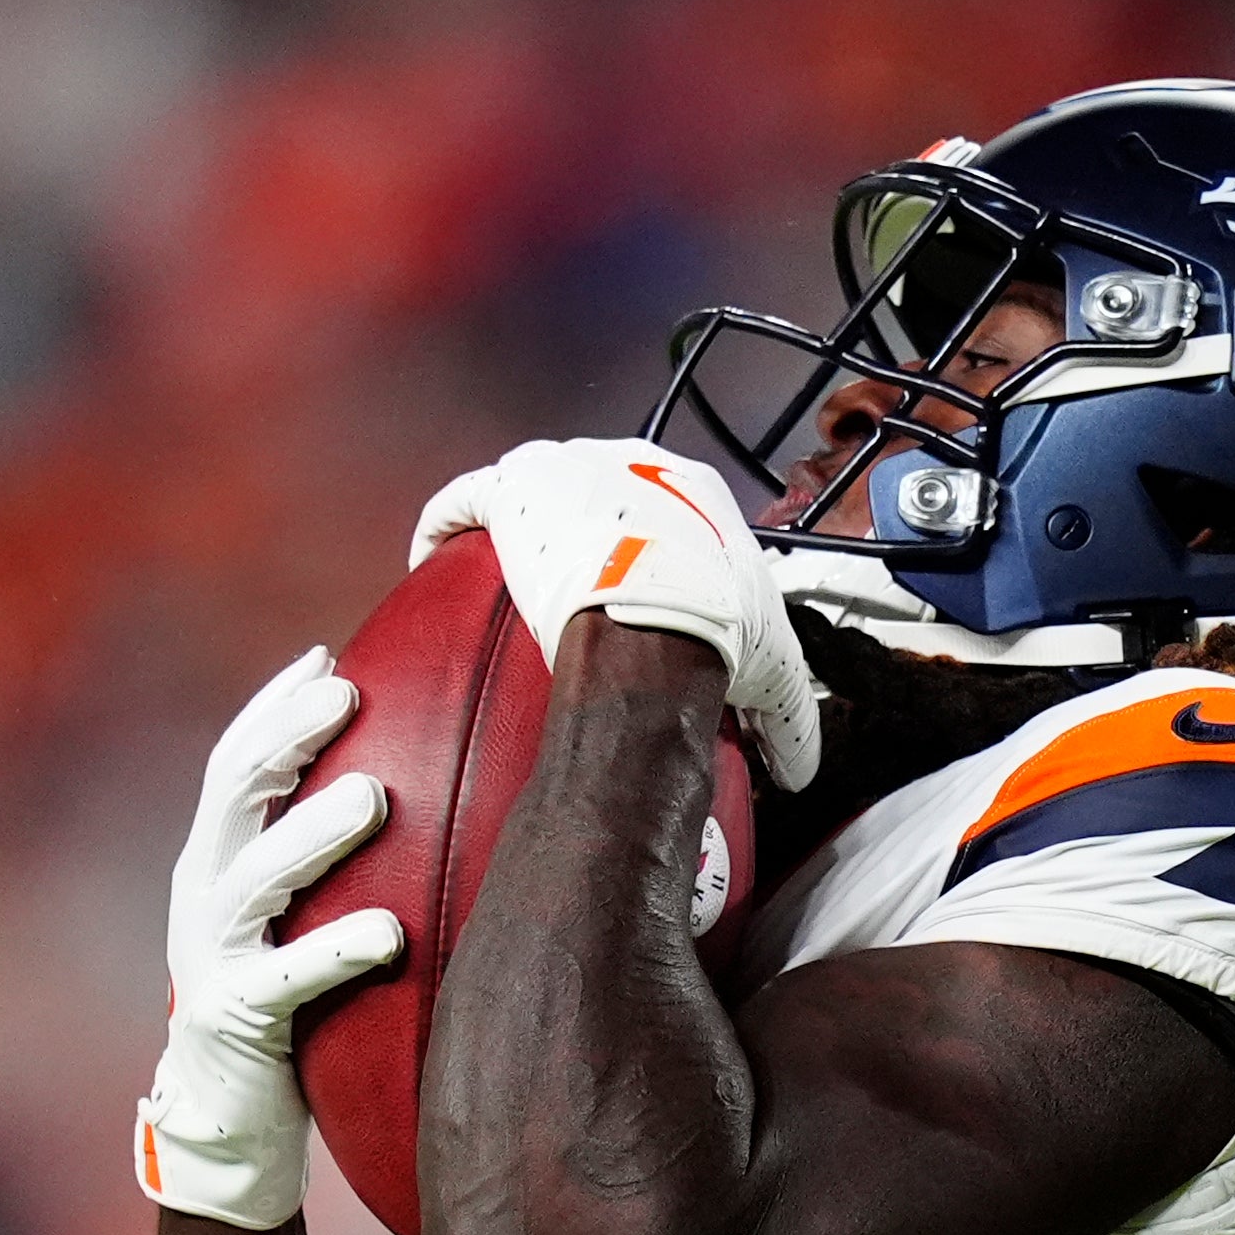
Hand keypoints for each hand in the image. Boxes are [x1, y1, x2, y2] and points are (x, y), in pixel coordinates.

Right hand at [135, 648, 403, 1228]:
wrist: (226, 1123)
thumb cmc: (281, 1005)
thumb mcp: (291, 917)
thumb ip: (320, 857)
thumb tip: (408, 781)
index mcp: (214, 862)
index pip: (234, 763)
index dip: (273, 706)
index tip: (326, 653)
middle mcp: (201, 896)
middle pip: (232, 795)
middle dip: (285, 736)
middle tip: (346, 691)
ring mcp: (209, 957)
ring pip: (254, 878)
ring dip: (313, 833)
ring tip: (374, 798)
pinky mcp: (234, 1019)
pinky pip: (288, 980)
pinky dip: (337, 950)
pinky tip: (389, 933)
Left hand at [409, 439, 821, 791]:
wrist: (658, 625)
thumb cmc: (713, 630)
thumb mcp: (772, 674)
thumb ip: (788, 721)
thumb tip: (800, 772)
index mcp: (695, 490)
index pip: (665, 508)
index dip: (649, 547)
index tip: (640, 585)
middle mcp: (629, 463)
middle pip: (597, 491)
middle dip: (587, 531)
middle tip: (578, 582)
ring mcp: (566, 472)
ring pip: (532, 487)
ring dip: (522, 522)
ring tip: (512, 564)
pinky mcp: (513, 491)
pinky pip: (464, 500)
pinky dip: (447, 526)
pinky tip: (434, 553)